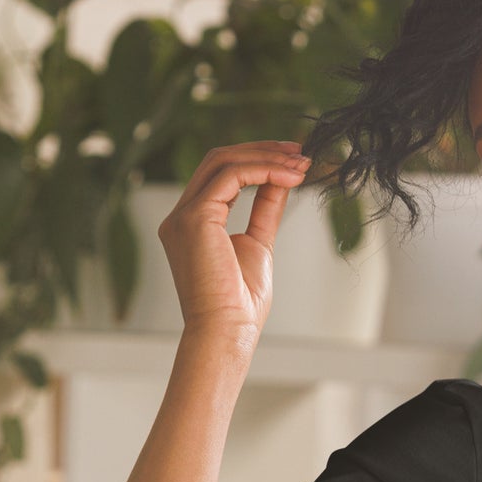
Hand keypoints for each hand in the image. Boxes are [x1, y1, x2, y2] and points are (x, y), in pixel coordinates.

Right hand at [156, 139, 312, 339]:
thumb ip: (264, 210)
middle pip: (218, 161)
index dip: (258, 161)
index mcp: (192, 223)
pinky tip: (290, 176)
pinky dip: (263, 171)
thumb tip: (282, 180)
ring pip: (223, 162)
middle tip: (300, 151)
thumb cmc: (240, 303)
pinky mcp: (194, 218)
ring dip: (267, 157)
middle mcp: (180, 215)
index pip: (221, 175)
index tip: (293, 160)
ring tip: (301, 162)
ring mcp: (183, 215)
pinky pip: (230, 176)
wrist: (227, 331)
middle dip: (262, 151)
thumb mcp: (258, 244)